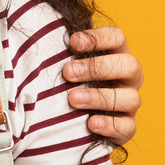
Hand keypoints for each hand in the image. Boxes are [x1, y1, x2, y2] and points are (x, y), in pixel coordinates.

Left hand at [65, 26, 143, 143]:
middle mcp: (128, 79)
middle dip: (98, 67)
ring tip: (72, 99)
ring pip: (130, 98)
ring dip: (99, 97)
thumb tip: (33, 35)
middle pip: (130, 65)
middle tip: (68, 72)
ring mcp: (130, 104)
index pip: (118, 38)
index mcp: (116, 56)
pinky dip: (109, 125)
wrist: (67, 122)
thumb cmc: (66, 85)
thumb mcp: (65, 67)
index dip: (99, 37)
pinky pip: (127, 127)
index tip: (72, 42)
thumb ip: (59, 53)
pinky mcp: (126, 128)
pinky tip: (90, 123)